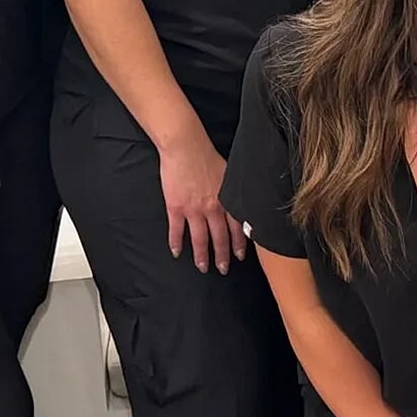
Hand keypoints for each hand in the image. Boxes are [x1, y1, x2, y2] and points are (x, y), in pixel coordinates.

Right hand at [158, 127, 244, 272]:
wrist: (186, 147)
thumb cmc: (207, 155)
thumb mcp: (229, 174)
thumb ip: (233, 192)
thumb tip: (240, 202)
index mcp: (227, 200)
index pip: (237, 228)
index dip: (239, 244)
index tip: (240, 256)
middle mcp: (213, 208)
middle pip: (220, 238)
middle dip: (222, 256)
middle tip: (223, 269)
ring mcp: (193, 209)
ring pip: (200, 239)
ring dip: (201, 255)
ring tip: (202, 267)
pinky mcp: (176, 207)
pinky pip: (176, 230)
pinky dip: (176, 243)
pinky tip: (176, 252)